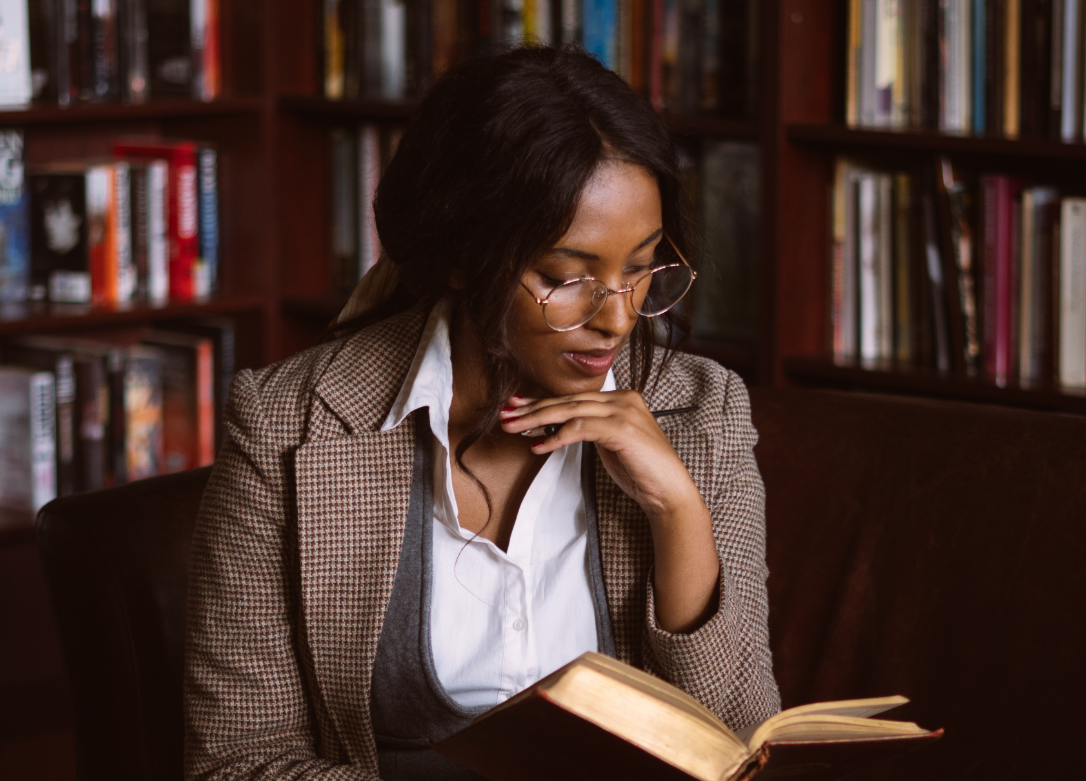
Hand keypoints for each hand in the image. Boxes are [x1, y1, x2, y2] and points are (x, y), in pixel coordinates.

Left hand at [500, 390, 719, 632]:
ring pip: (570, 411)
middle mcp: (623, 399)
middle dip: (532, 408)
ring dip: (537, 420)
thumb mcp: (608, 444)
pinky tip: (539, 446)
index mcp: (620, 399)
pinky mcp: (622, 429)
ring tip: (513, 428)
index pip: (573, 397)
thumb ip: (587, 429)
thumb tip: (552, 425)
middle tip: (505, 413)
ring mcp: (624, 412)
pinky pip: (580, 428)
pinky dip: (557, 436)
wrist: (668, 492)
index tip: (516, 407)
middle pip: (568, 401)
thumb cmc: (639, 471)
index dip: (542, 401)